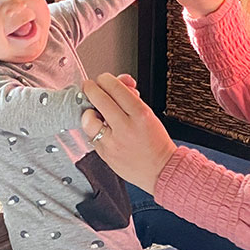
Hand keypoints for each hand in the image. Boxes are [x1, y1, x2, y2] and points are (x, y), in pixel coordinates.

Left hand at [81, 73, 177, 194]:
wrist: (161, 170)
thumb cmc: (156, 142)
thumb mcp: (149, 114)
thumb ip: (131, 98)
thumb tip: (118, 83)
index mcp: (140, 114)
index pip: (116, 88)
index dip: (105, 79)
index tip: (102, 79)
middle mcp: (126, 127)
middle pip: (99, 99)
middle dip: (91, 88)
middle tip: (89, 86)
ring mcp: (113, 143)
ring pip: (88, 120)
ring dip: (88, 111)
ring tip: (93, 111)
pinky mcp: (105, 155)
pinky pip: (91, 137)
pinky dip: (93, 130)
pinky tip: (100, 129)